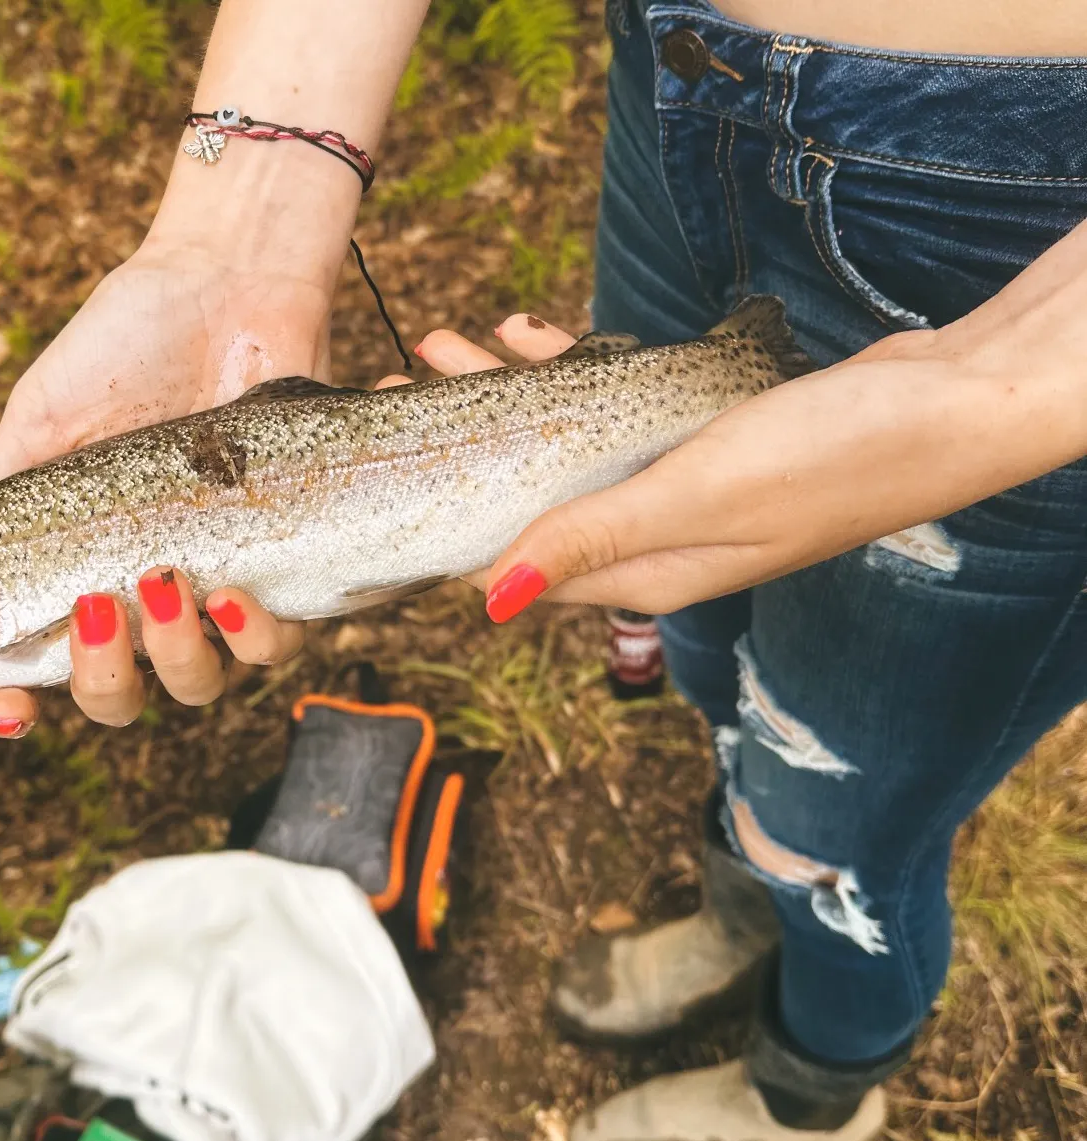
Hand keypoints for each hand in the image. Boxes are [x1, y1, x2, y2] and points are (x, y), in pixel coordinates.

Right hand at [0, 249, 315, 736]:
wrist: (226, 292)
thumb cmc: (126, 349)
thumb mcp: (40, 422)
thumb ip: (0, 495)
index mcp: (79, 576)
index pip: (40, 669)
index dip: (16, 707)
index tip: (5, 710)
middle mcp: (145, 602)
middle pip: (121, 699)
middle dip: (103, 677)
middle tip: (99, 606)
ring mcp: (215, 595)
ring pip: (200, 685)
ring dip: (179, 655)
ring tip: (168, 583)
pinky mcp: (286, 576)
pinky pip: (277, 644)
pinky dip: (256, 632)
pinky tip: (233, 589)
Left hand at [462, 289, 1086, 619]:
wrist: (952, 404)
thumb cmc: (834, 459)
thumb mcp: (698, 498)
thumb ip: (592, 541)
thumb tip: (489, 600)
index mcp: (643, 576)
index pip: (517, 569)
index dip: (449, 524)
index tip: (391, 470)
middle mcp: (652, 544)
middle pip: (531, 504)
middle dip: (463, 448)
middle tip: (405, 383)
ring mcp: (677, 494)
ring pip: (566, 452)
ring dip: (509, 400)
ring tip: (451, 346)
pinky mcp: (701, 445)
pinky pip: (614, 416)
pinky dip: (574, 377)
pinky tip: (536, 338)